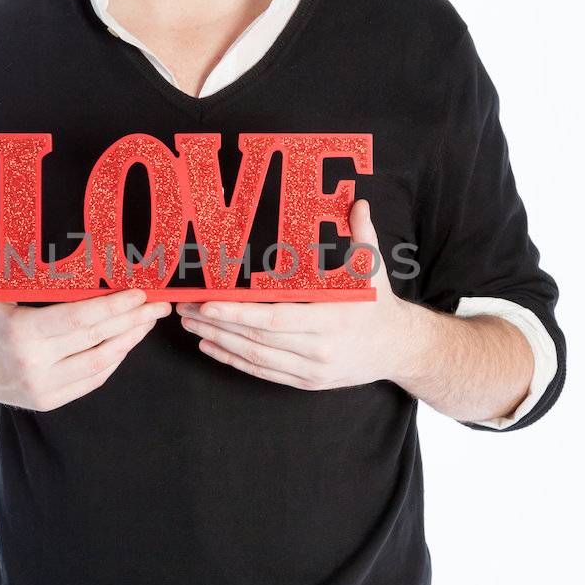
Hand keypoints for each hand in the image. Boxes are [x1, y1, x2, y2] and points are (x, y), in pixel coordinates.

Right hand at [0, 208, 171, 412]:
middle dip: (132, 320)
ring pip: (99, 363)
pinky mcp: (50, 400)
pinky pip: (92, 379)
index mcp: (19, 333)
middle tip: (160, 304)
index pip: (76, 319)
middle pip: (95, 340)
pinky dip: (113, 359)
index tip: (139, 293)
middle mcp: (33, 364)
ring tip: (149, 320)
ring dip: (129, 340)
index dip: (111, 307)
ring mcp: (43, 387)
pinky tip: (127, 340)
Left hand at [173, 199, 411, 390]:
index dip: (239, 313)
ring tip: (191, 325)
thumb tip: (356, 202)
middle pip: (257, 338)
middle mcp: (320, 349)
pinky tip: (211, 346)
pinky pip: (263, 372)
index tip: (209, 303)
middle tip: (185, 309)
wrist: (398, 349)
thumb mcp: (374, 268)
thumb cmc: (378, 304)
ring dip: (219, 342)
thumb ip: (362, 234)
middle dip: (217, 324)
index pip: (276, 318)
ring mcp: (312, 370)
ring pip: (255, 358)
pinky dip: (234, 361)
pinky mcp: (306, 382)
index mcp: (333, 319)